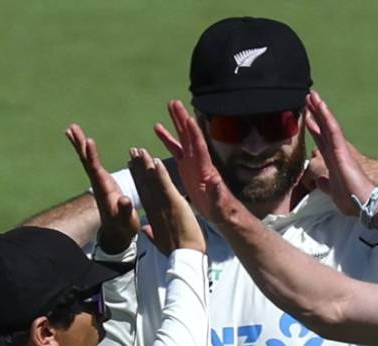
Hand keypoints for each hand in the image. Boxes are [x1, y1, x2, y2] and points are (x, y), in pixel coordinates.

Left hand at [66, 123, 139, 253]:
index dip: (92, 156)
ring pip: (87, 160)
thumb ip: (125, 210)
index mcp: (104, 190)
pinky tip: (84, 142)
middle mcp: (98, 183)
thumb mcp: (126, 221)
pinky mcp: (101, 181)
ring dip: (80, 144)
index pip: (95, 170)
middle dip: (80, 145)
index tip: (88, 141)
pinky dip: (87, 151)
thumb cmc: (123, 226)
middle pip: (86, 161)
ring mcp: (98, 181)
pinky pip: (92, 162)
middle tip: (72, 128)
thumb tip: (124, 200)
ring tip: (71, 129)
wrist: (117, 232)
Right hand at [128, 147, 205, 254]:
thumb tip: (145, 230)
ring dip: (146, 165)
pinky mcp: (174, 204)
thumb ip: (152, 233)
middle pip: (144, 183)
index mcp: (153, 215)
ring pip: (153, 181)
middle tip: (132, 151)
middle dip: (138, 167)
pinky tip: (156, 161)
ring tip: (139, 151)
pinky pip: (166, 185)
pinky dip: (161, 173)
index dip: (138, 179)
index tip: (132, 166)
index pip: (143, 193)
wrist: (184, 256)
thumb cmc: (176, 251)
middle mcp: (155, 207)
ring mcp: (164, 204)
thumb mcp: (160, 242)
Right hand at [154, 100, 245, 227]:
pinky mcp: (185, 166)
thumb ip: (216, 191)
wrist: (219, 211)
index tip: (187, 117)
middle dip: (182, 119)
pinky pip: (174, 149)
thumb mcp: (217, 201)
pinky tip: (158, 129)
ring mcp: (191, 161)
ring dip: (175, 122)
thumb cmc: (220, 207)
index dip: (193, 133)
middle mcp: (198, 160)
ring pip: (182, 138)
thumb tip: (215, 180)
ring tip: (169, 106)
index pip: (198, 146)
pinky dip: (167, 138)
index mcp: (204, 167)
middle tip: (174, 102)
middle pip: (189, 135)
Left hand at [303, 91, 375, 216]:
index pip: (321, 139)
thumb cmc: (351, 198)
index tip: (307, 115)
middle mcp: (336, 152)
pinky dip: (327, 117)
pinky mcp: (341, 150)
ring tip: (312, 95)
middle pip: (323, 128)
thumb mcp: (332, 190)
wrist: (363, 203)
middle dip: (315, 113)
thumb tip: (319, 180)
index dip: (314, 127)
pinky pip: (333, 130)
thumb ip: (325, 183)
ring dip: (319, 109)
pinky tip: (321, 105)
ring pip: (328, 124)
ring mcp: (339, 149)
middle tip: (308, 98)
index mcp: (332, 160)